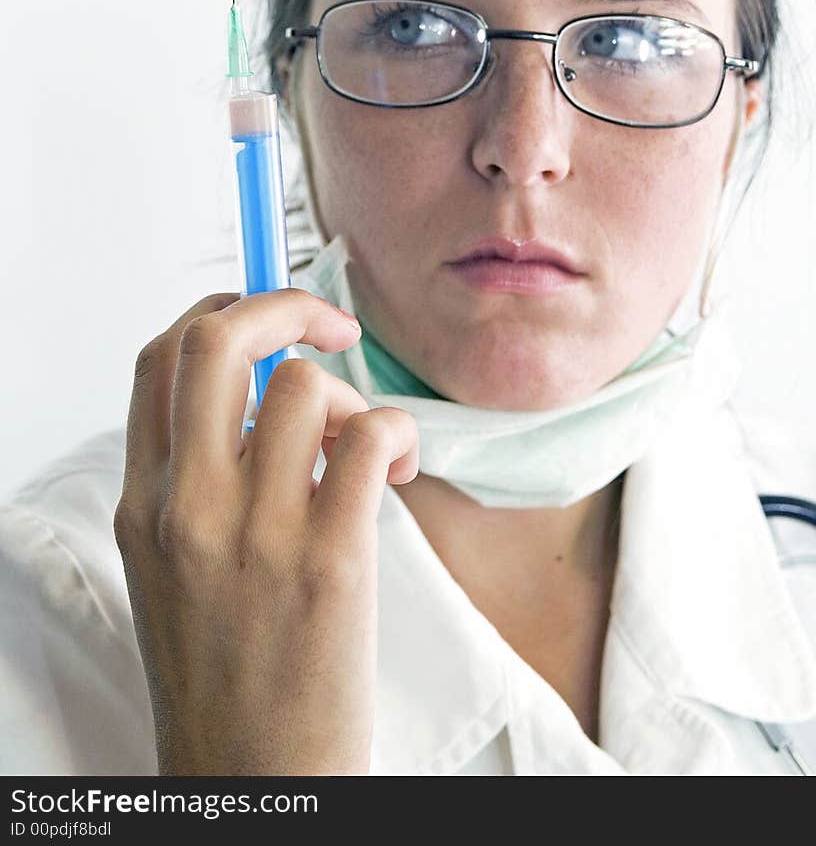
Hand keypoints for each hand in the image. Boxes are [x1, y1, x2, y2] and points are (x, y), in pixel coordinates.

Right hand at [113, 288, 418, 775]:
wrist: (252, 787)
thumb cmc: (226, 674)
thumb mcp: (171, 569)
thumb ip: (196, 481)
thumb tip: (266, 398)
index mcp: (142, 503)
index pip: (158, 358)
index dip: (220, 311)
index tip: (268, 318)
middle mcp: (185, 506)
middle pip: (217, 340)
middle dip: (284, 304)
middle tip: (329, 327)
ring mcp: (254, 532)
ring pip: (307, 384)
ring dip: (354, 397)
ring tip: (363, 450)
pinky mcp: (329, 560)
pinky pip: (369, 435)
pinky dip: (397, 432)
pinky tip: (397, 470)